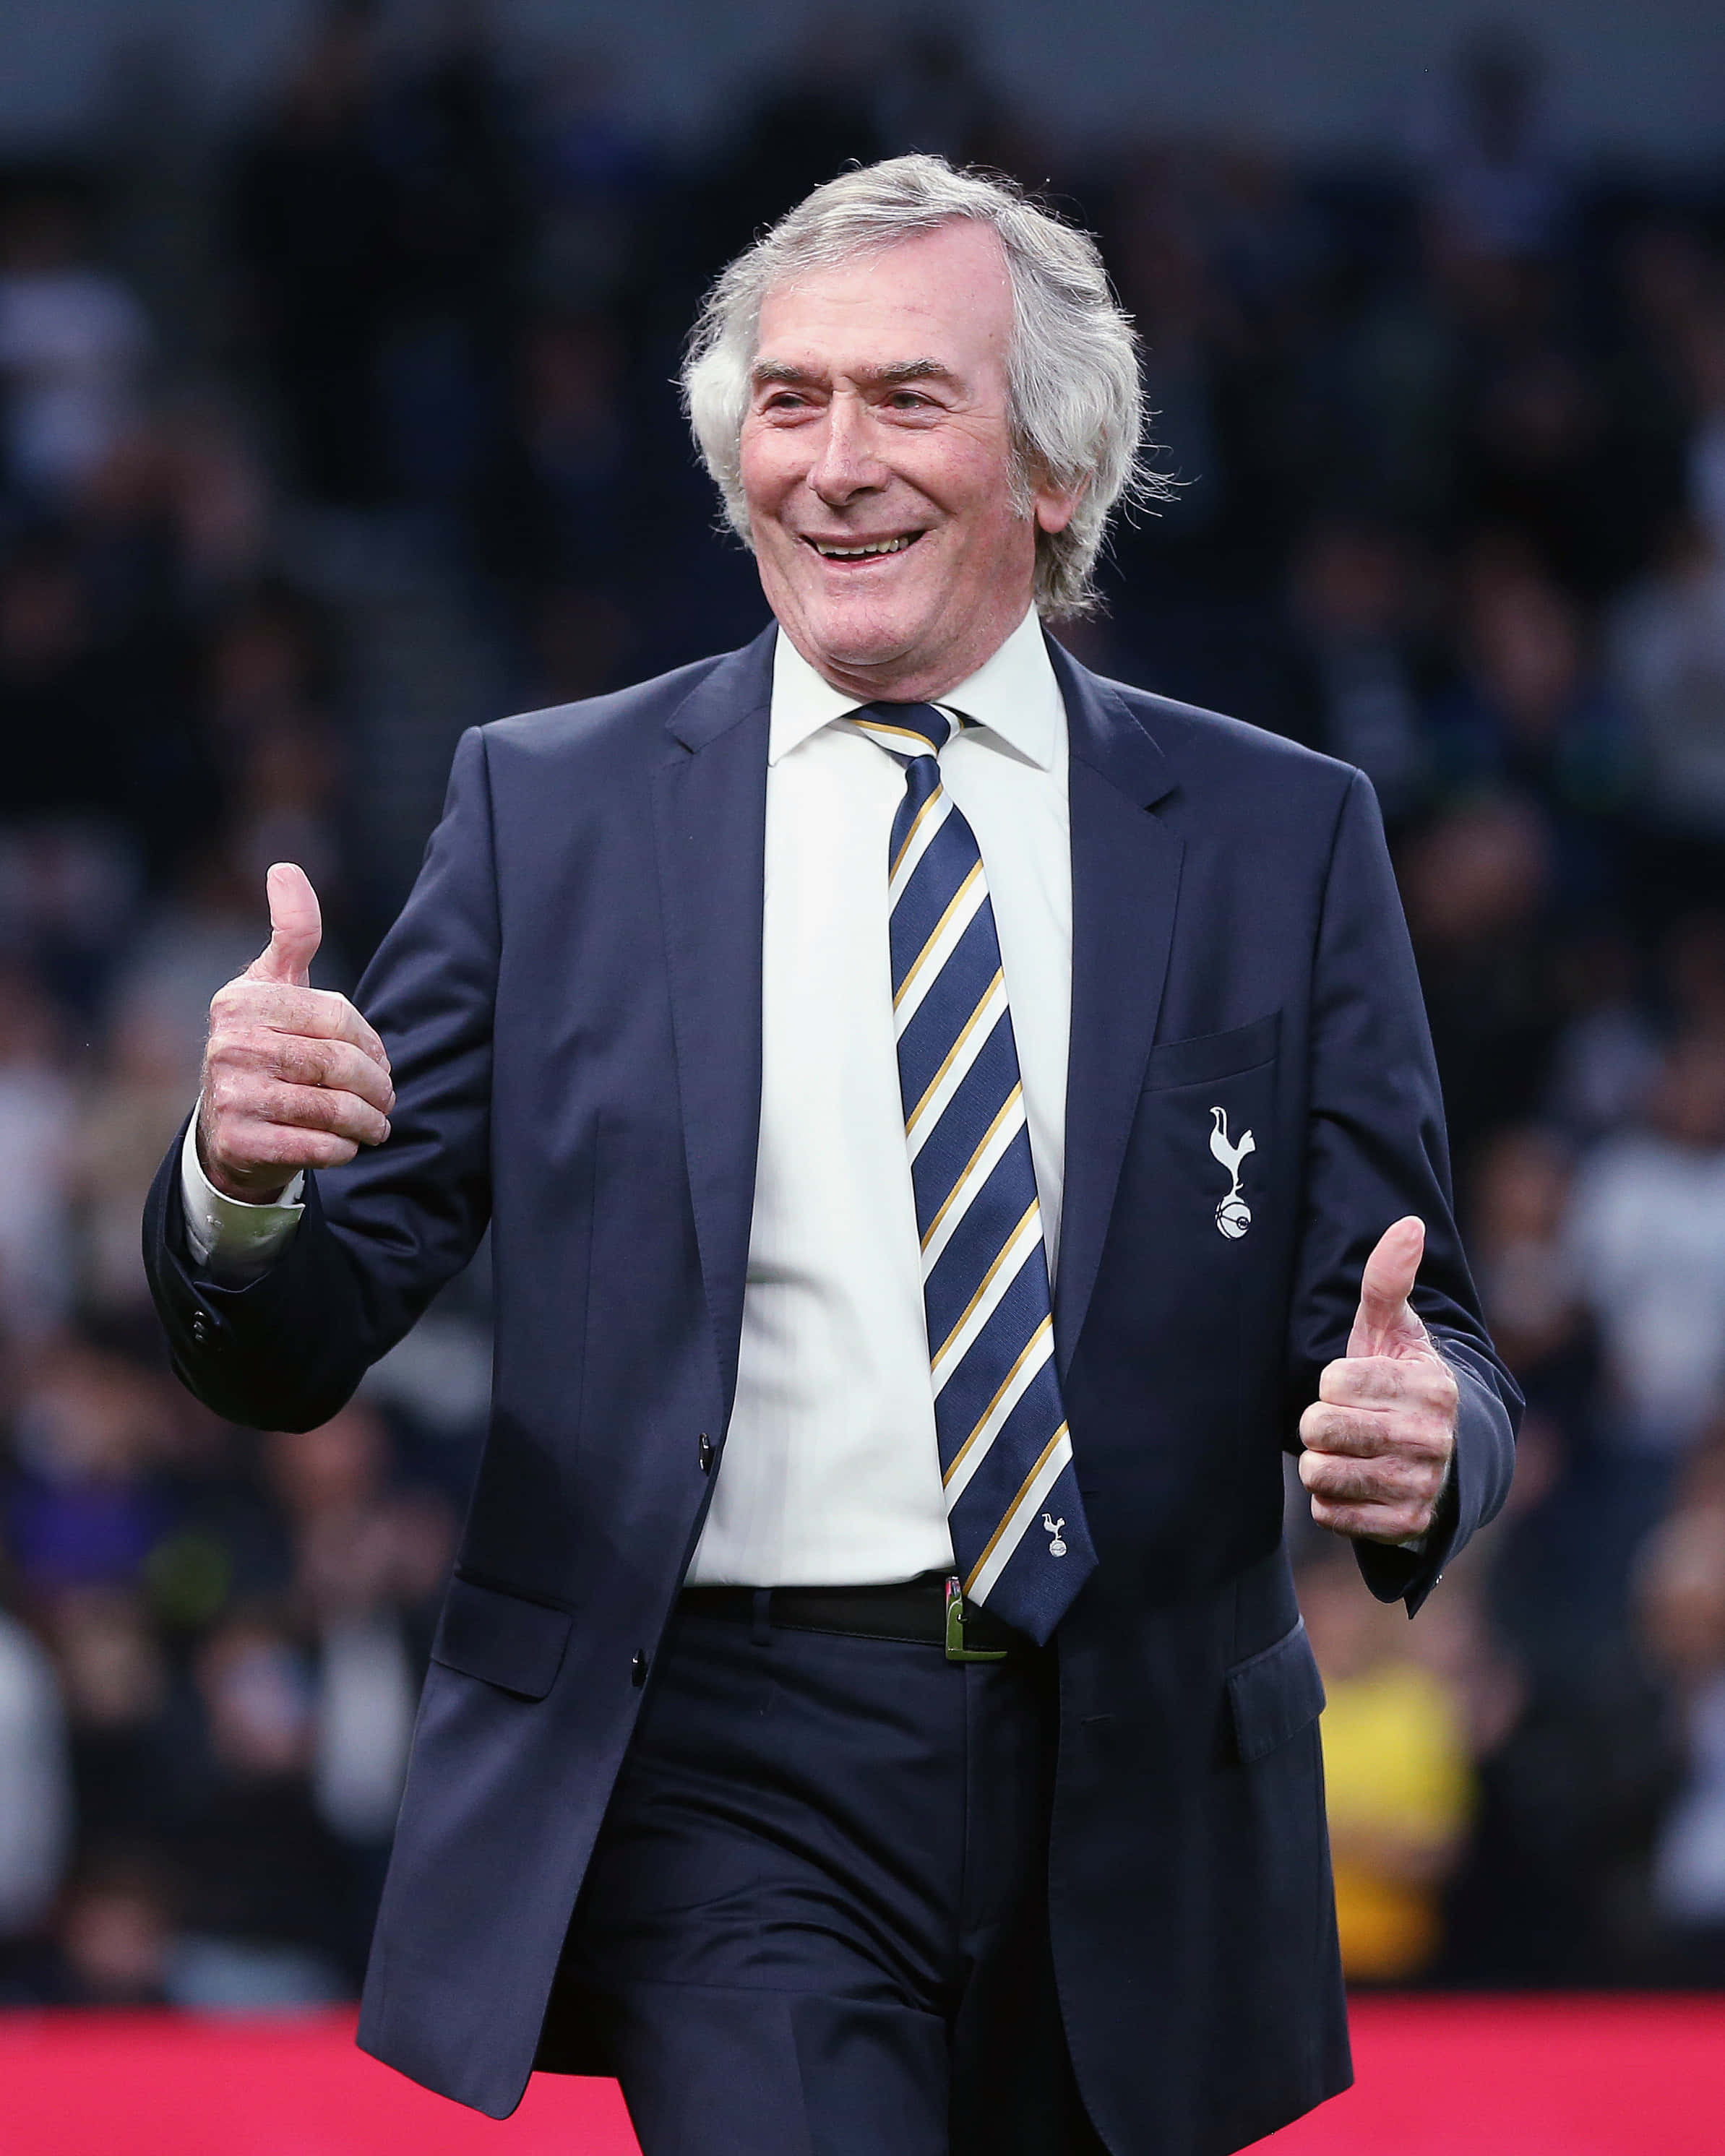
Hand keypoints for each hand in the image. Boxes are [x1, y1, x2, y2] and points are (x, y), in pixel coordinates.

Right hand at [198, 864, 393, 1202]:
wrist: (226, 1135)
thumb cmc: (265, 1049)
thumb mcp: (272, 987)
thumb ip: (291, 933)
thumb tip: (285, 868)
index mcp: (241, 1000)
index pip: (337, 1016)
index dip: (372, 1043)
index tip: (381, 1062)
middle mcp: (228, 1044)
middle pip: (339, 1064)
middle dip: (377, 1087)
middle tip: (389, 1099)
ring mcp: (229, 1095)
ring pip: (334, 1108)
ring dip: (368, 1121)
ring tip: (378, 1124)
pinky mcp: (239, 1143)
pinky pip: (318, 1146)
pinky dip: (343, 1149)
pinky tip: (345, 1145)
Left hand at [1298, 1216, 1457, 1545]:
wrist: (1446, 1460)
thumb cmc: (1403, 1384)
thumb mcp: (1395, 1332)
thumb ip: (1388, 1281)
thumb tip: (1409, 1224)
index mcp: (1430, 1386)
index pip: (1336, 1381)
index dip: (1333, 1382)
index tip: (1354, 1385)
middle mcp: (1432, 1439)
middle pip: (1322, 1428)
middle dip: (1321, 1423)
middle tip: (1346, 1421)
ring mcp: (1421, 1487)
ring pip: (1322, 1473)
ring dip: (1323, 1462)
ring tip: (1351, 1452)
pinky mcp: (1406, 1527)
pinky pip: (1330, 1514)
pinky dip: (1331, 1501)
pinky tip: (1357, 1485)